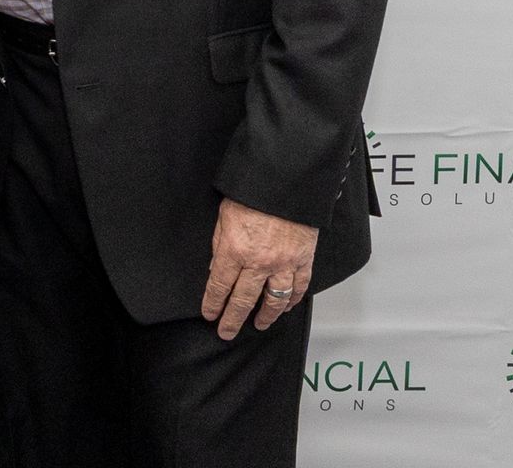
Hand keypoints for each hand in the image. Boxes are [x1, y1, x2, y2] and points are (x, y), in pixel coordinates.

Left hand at [200, 197, 317, 339]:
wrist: (286, 180)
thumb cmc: (253, 192)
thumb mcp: (224, 215)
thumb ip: (219, 244)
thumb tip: (215, 267)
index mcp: (234, 250)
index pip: (219, 286)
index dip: (213, 304)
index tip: (209, 315)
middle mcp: (258, 262)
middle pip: (244, 301)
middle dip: (233, 320)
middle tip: (227, 332)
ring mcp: (283, 263)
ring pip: (274, 300)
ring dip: (265, 316)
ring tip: (258, 325)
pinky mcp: (303, 259)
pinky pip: (299, 287)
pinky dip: (293, 300)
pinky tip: (287, 307)